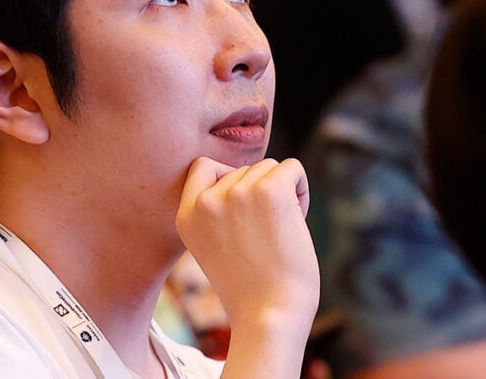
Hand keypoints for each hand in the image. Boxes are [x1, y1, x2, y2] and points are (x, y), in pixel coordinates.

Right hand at [175, 157, 318, 332]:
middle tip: (265, 237)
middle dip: (260, 194)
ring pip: (269, 168)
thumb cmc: (250, 291)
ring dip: (281, 194)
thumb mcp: (214, 248)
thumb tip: (245, 174)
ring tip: (279, 234)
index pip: (203, 167)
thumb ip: (218, 213)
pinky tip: (296, 221)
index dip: (229, 180)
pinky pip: (293, 168)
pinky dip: (300, 190)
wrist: (269, 317)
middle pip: (243, 170)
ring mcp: (237, 193)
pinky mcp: (270, 191)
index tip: (244, 210)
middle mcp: (206, 201)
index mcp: (185, 216)